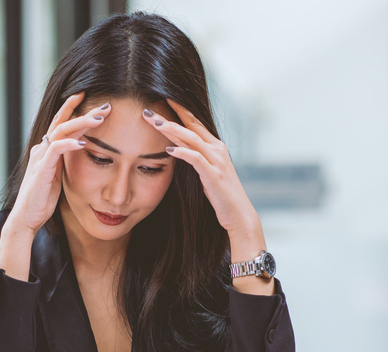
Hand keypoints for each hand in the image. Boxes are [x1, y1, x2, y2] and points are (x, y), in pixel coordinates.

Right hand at [8, 93, 110, 235]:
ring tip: (99, 118)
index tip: (92, 100)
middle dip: (82, 110)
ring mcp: (41, 158)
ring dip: (80, 123)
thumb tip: (78, 153)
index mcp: (47, 150)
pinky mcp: (42, 169)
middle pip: (62, 122)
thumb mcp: (58, 177)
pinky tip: (82, 142)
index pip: (61, 123)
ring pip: (60, 131)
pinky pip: (55, 150)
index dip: (74, 109)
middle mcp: (42, 149)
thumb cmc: (43, 200)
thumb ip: (65, 163)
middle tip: (104, 105)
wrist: (28, 217)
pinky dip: (69, 144)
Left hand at [142, 99, 261, 240]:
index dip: (178, 111)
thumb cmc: (221, 195)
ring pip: (192, 139)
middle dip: (170, 115)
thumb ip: (196, 158)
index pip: (194, 123)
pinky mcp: (214, 175)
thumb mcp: (207, 172)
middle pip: (191, 126)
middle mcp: (217, 149)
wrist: (238, 213)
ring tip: (155, 123)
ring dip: (172, 130)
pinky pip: (196, 159)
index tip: (160, 100)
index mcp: (215, 147)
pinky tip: (168, 150)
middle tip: (149, 109)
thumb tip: (179, 149)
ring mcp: (216, 161)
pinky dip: (182, 153)